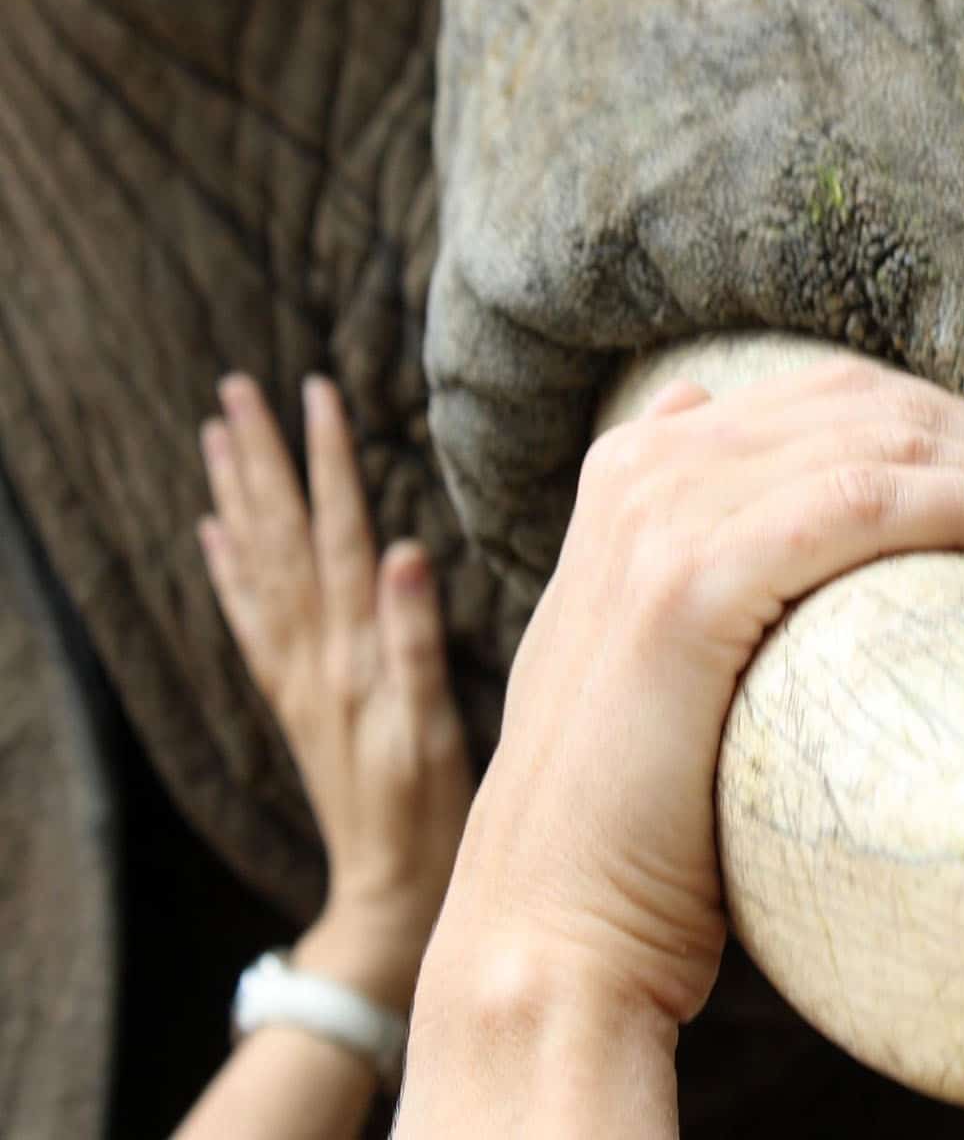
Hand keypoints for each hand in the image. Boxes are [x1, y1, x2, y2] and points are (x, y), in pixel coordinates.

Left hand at [198, 373, 473, 1011]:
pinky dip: (226, 570)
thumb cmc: (428, 815)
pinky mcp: (293, 700)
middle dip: (262, 459)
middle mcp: (314, 655)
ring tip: (216, 437)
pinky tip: (212, 533)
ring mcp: (296, 677)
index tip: (318, 394)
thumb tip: (402, 550)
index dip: (328, 463)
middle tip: (237, 389)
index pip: (338, 535)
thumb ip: (416, 642)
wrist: (388, 889)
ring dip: (236, 497)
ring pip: (258, 567)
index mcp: (353, 653)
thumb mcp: (435, 731)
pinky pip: (249, 621)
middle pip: (281, 537)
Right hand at [430, 357, 963, 1027]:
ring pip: (880, 443)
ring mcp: (660, 519)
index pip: (834, 394)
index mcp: (636, 468)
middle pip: (868, 404)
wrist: (553, 922)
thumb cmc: (636, 810)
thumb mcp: (641, 647)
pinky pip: (863, 503)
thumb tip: (703, 414)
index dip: (949, 435)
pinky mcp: (688, 586)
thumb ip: (675, 539)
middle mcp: (646, 470)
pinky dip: (961, 509)